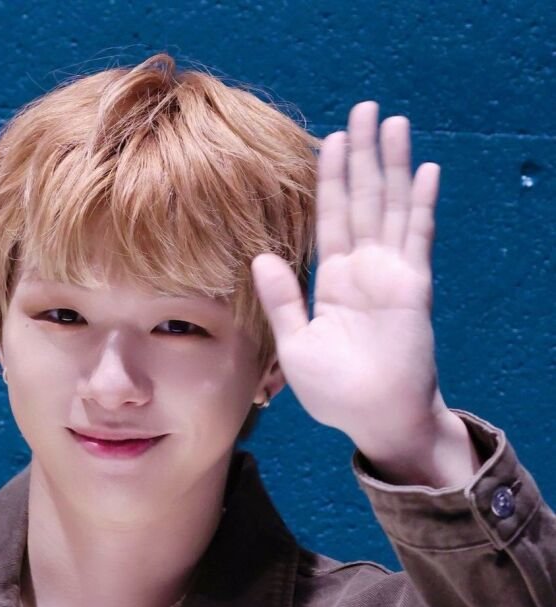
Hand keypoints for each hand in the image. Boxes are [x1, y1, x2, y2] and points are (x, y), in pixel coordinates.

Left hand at [252, 101, 448, 458]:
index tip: (329, 140)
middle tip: (364, 109)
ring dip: (393, 165)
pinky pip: (418, 237)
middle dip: (362, 155)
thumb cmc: (334, 391)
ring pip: (390, 206)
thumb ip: (282, 299)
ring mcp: (391, 274)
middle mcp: (363, 270)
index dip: (330, 179)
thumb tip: (261, 256)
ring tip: (393, 122)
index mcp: (332, 282)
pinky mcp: (413, 286)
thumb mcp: (295, 343)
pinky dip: (421, 203)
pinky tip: (424, 170)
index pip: (330, 219)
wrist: (374, 417)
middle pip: (361, 200)